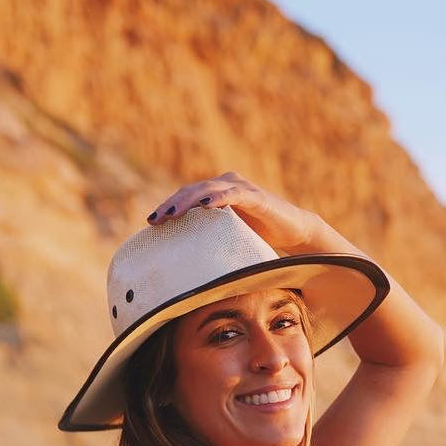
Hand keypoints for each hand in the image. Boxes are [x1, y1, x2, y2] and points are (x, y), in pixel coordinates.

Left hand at [147, 171, 316, 250]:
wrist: (294, 232)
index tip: (151, 223)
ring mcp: (240, 187)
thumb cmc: (260, 236)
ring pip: (206, 190)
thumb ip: (209, 238)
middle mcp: (225, 183)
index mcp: (216, 192)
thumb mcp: (228, 236)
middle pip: (190, 191)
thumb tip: (185, 262)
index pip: (186, 197)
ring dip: (187, 202)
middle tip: (154, 221)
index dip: (168, 207)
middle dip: (171, 206)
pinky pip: (232, 194)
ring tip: (172, 215)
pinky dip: (217, 199)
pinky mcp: (254, 195)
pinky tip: (203, 207)